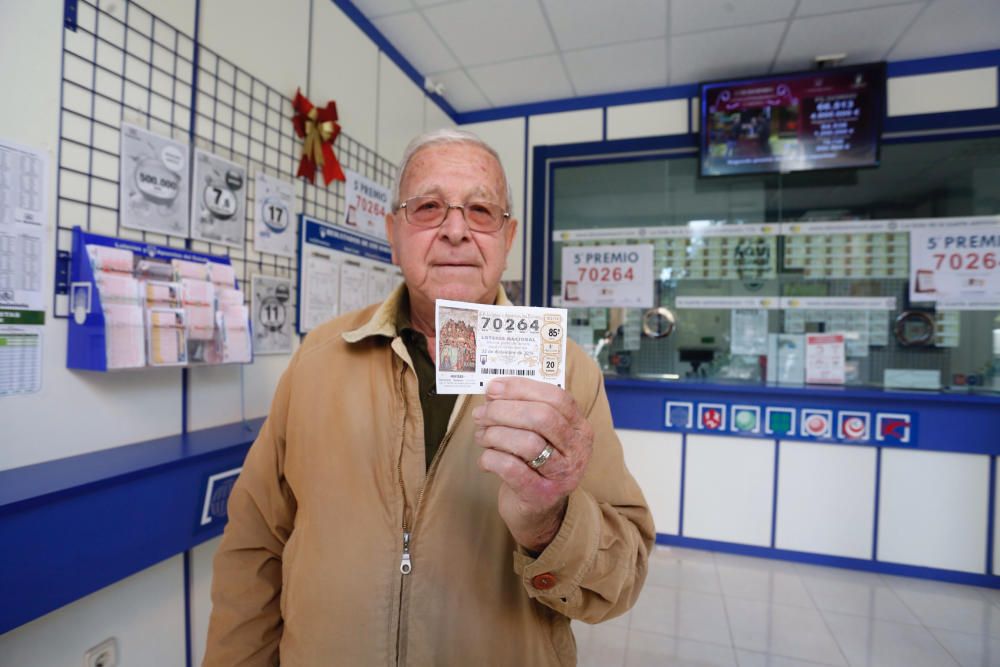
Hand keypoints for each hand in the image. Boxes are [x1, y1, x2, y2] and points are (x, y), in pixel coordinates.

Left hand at [472, 378, 593, 552]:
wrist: (538, 512)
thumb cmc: (534, 465)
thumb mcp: (539, 435)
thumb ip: (523, 411)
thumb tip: (494, 390)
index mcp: (579, 428)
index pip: (556, 397)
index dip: (522, 388)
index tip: (494, 387)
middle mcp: (577, 451)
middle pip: (541, 417)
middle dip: (504, 411)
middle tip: (481, 414)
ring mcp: (563, 475)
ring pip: (527, 443)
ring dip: (495, 435)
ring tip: (482, 436)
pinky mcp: (542, 495)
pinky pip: (512, 469)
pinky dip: (492, 459)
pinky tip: (485, 458)